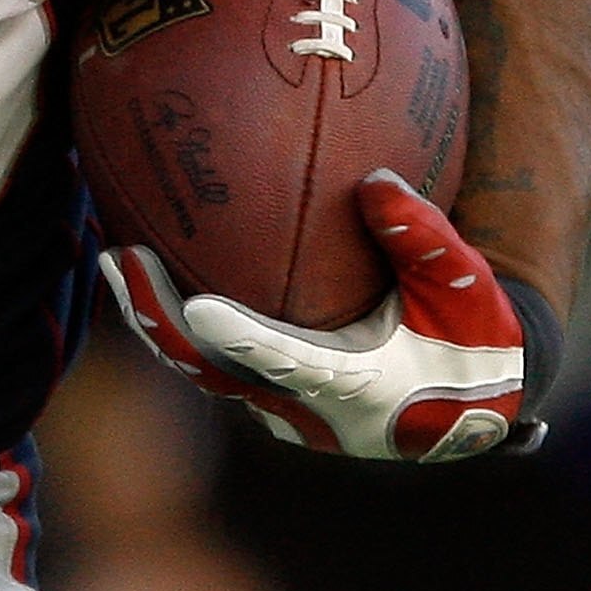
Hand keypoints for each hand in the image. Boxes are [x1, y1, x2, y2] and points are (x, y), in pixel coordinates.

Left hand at [98, 171, 538, 461]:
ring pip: (204, 368)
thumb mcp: (465, 287)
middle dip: (159, 318)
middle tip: (118, 258)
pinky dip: (181, 318)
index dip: (238, 337)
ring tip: (115, 257)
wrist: (475, 407)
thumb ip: (426, 238)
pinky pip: (215, 359)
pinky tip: (155, 262)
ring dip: (156, 317)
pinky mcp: (275, 400)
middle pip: (214, 369)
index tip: (197, 304)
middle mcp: (307, 409)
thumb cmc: (472, 338)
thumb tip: (377, 180)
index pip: (284, 361)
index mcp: (353, 386)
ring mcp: (284, 410)